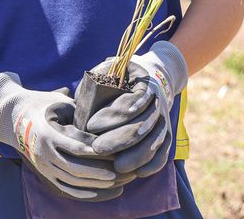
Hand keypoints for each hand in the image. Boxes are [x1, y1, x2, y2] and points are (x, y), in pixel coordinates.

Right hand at [0, 72, 130, 201]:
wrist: (12, 117)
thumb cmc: (42, 104)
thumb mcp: (60, 102)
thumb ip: (82, 112)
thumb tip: (109, 120)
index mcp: (48, 132)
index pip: (78, 146)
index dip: (100, 151)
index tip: (120, 151)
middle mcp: (44, 152)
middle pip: (77, 168)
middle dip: (103, 172)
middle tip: (125, 171)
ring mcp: (43, 165)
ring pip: (73, 181)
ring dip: (97, 183)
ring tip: (118, 181)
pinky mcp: (44, 173)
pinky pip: (66, 188)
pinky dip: (84, 192)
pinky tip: (101, 189)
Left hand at [84, 40, 188, 175]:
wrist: (147, 80)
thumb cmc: (116, 78)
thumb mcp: (105, 72)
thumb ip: (93, 86)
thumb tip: (78, 110)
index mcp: (142, 82)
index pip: (131, 101)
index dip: (112, 115)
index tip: (91, 126)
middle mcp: (157, 102)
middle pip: (142, 124)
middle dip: (119, 139)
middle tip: (98, 149)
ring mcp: (163, 119)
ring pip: (154, 141)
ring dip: (136, 156)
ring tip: (117, 167)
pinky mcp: (166, 134)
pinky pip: (164, 152)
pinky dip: (153, 164)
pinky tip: (138, 172)